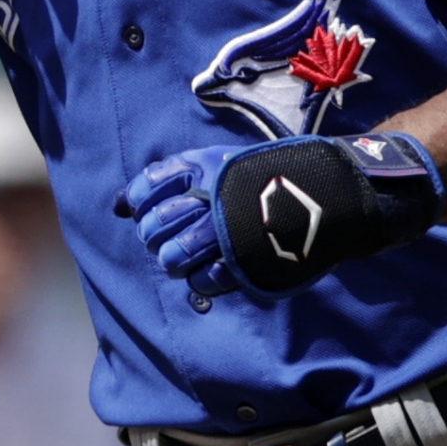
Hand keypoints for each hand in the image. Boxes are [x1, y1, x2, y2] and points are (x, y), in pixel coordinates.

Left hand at [118, 132, 443, 300]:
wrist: (327, 196)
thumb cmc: (266, 178)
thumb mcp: (219, 163)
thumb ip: (169, 180)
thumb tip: (119, 207)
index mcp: (206, 167)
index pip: (150, 186)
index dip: (142, 201)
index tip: (147, 208)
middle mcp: (213, 199)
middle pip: (156, 227)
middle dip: (157, 236)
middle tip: (171, 237)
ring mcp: (229, 233)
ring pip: (174, 257)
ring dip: (175, 260)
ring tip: (187, 257)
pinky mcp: (244, 264)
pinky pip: (202, 282)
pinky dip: (200, 280)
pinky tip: (210, 269)